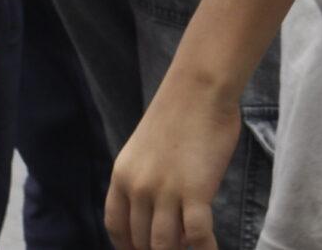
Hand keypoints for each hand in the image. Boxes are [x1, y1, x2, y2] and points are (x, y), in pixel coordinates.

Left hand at [105, 72, 241, 249]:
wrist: (200, 87)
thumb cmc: (181, 111)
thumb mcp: (146, 147)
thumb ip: (147, 179)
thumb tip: (164, 213)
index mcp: (122, 176)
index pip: (116, 226)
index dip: (128, 246)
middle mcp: (139, 188)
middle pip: (141, 240)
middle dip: (157, 249)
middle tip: (176, 245)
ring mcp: (166, 192)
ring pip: (165, 245)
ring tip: (190, 247)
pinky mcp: (195, 192)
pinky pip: (197, 235)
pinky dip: (205, 249)